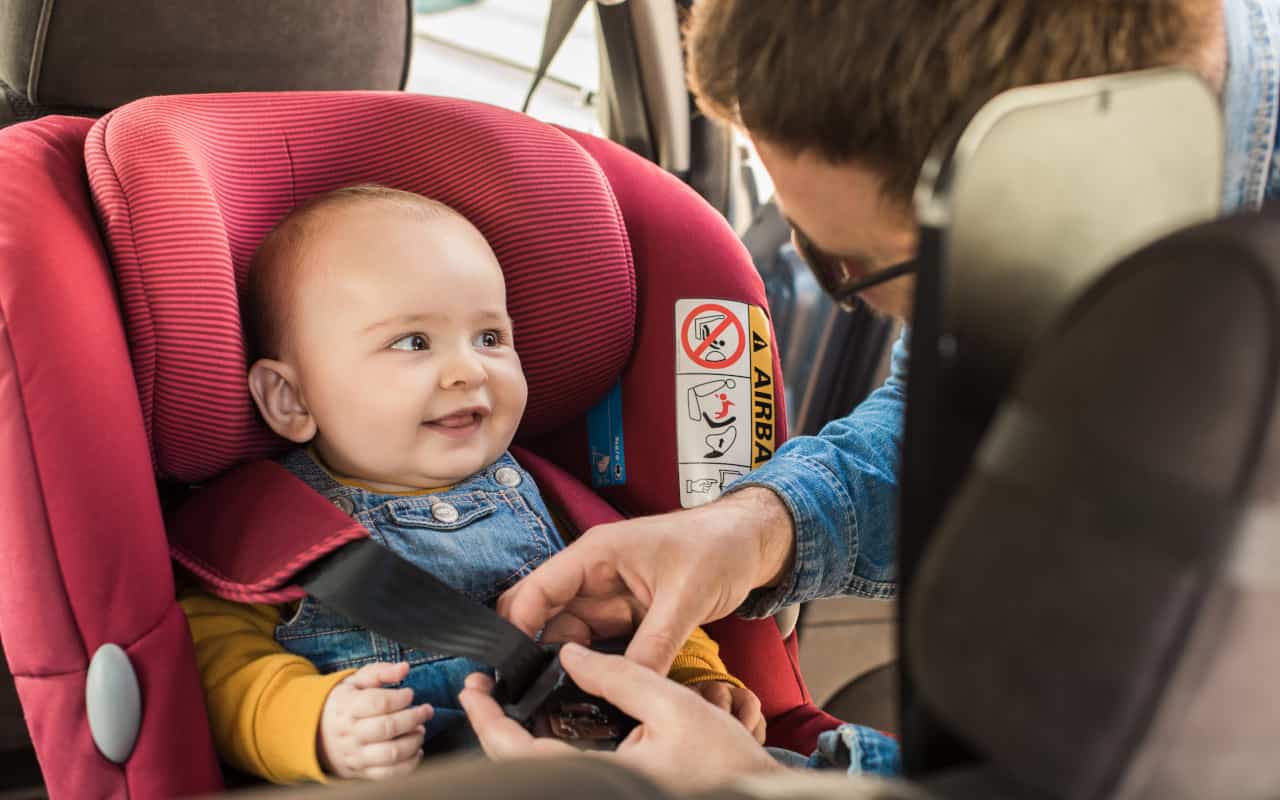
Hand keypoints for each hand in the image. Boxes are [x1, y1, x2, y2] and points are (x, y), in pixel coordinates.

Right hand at [318, 661, 432, 779]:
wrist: (317, 734)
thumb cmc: (344, 704)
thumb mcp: (356, 682)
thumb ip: (381, 672)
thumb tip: (404, 668)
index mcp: (348, 707)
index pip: (378, 703)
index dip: (400, 697)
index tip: (409, 693)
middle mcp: (351, 733)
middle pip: (388, 727)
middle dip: (414, 718)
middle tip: (426, 711)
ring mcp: (356, 755)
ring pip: (391, 753)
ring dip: (414, 741)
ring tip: (420, 729)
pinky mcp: (362, 771)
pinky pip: (390, 773)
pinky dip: (410, 763)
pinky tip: (416, 750)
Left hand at [458, 644, 781, 790]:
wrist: (757, 796)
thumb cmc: (725, 760)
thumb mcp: (674, 704)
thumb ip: (619, 675)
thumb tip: (570, 654)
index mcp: (603, 778)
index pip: (521, 754)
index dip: (489, 721)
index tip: (473, 689)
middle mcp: (596, 791)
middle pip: (522, 765)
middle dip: (496, 726)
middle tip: (484, 689)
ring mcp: (604, 792)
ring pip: (542, 769)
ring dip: (519, 735)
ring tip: (511, 696)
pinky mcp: (614, 791)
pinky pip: (567, 770)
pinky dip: (548, 744)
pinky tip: (551, 717)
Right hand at [498, 487, 794, 672]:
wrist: (750, 542)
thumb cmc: (718, 548)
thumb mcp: (686, 597)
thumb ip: (655, 644)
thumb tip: (630, 686)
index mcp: (596, 554)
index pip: (538, 590)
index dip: (518, 628)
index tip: (512, 671)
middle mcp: (594, 575)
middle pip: (544, 616)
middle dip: (533, 652)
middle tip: (531, 696)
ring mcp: (608, 596)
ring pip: (568, 636)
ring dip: (563, 665)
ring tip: (558, 702)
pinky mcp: (625, 615)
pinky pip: (597, 645)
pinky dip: (592, 667)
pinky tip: (590, 692)